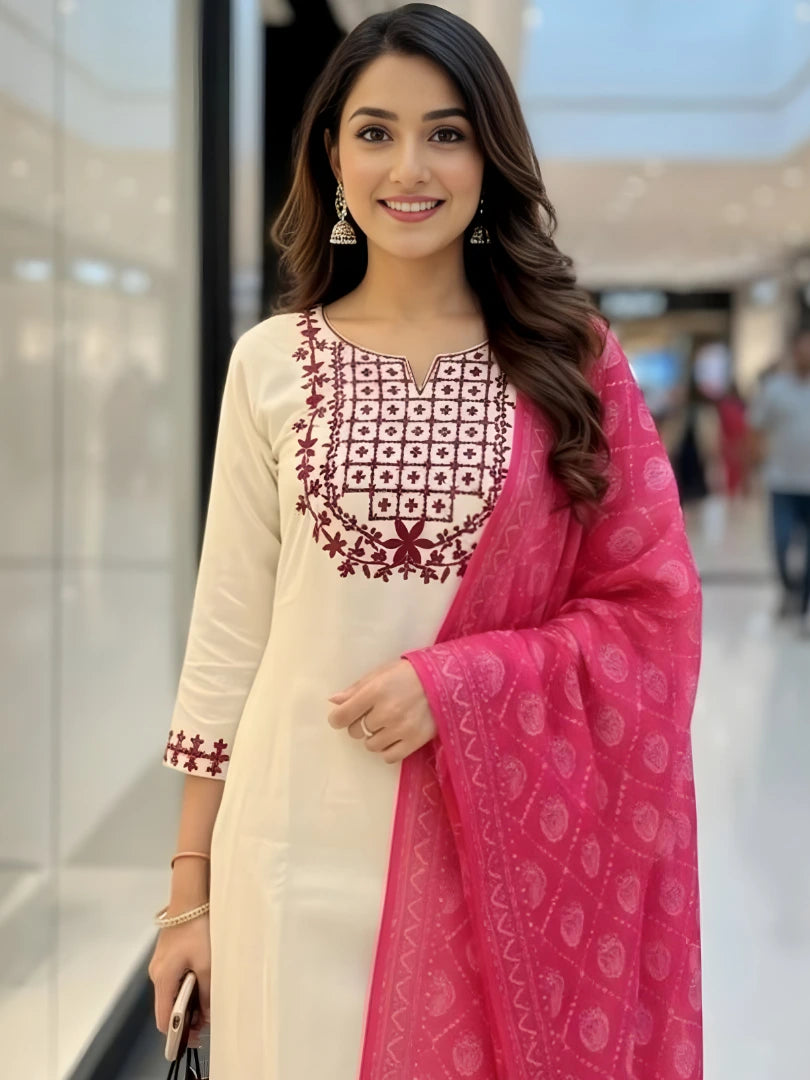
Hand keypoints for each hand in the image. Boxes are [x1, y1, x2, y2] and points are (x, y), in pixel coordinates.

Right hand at [148, 915, 210, 1049]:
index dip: (178, 1032)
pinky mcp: (167, 956)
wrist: (190, 900)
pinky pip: (174, 978)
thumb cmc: (197, 928)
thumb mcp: (207, 964)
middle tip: (207, 1017)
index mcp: (163, 979)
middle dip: (186, 1016)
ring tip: (208, 997)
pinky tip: (202, 979)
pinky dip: (186, 985)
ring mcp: (160, 964)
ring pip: (172, 992)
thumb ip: (206, 993)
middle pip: (167, 1007)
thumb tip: (206, 1014)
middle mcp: (156, 974)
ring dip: (187, 999)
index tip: (195, 1037)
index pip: (164, 1019)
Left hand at [327, 658, 436, 763]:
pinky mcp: (415, 741)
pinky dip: (387, 749)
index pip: (342, 716)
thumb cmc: (410, 673)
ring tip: (386, 724)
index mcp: (375, 691)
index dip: (337, 718)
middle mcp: (386, 712)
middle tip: (372, 714)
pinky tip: (393, 737)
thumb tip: (334, 702)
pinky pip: (388, 757)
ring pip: (371, 745)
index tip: (342, 716)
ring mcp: (401, 729)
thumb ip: (356, 689)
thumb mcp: (381, 673)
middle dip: (359, 724)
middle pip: (355, 731)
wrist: (447, 680)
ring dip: (374, 736)